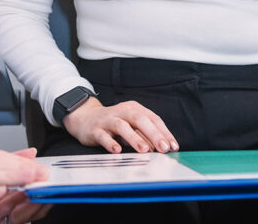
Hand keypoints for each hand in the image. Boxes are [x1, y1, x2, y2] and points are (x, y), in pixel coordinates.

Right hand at [62, 96, 177, 153]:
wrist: (85, 118)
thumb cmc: (113, 123)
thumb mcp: (131, 125)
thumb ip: (145, 134)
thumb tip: (163, 148)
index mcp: (133, 108)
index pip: (152, 118)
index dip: (164, 132)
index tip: (173, 146)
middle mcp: (121, 112)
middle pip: (139, 119)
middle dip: (153, 134)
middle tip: (163, 148)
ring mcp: (107, 120)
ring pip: (122, 126)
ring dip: (134, 138)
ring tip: (144, 150)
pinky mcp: (95, 130)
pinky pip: (103, 136)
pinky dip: (110, 143)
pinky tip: (117, 150)